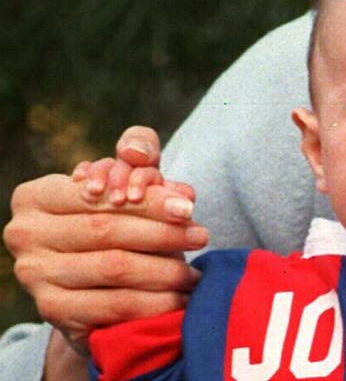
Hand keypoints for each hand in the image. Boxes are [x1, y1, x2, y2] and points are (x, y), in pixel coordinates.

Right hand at [3, 127, 205, 354]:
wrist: (92, 284)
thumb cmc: (115, 219)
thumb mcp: (128, 179)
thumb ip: (140, 152)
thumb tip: (137, 152)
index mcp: (34, 196)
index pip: (101, 195)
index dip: (149, 200)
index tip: (188, 207)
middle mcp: (24, 234)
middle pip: (107, 230)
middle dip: (163, 233)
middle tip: (202, 236)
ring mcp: (33, 275)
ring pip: (114, 268)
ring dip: (165, 270)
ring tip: (195, 270)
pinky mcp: (51, 311)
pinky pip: (113, 306)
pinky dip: (154, 303)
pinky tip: (180, 298)